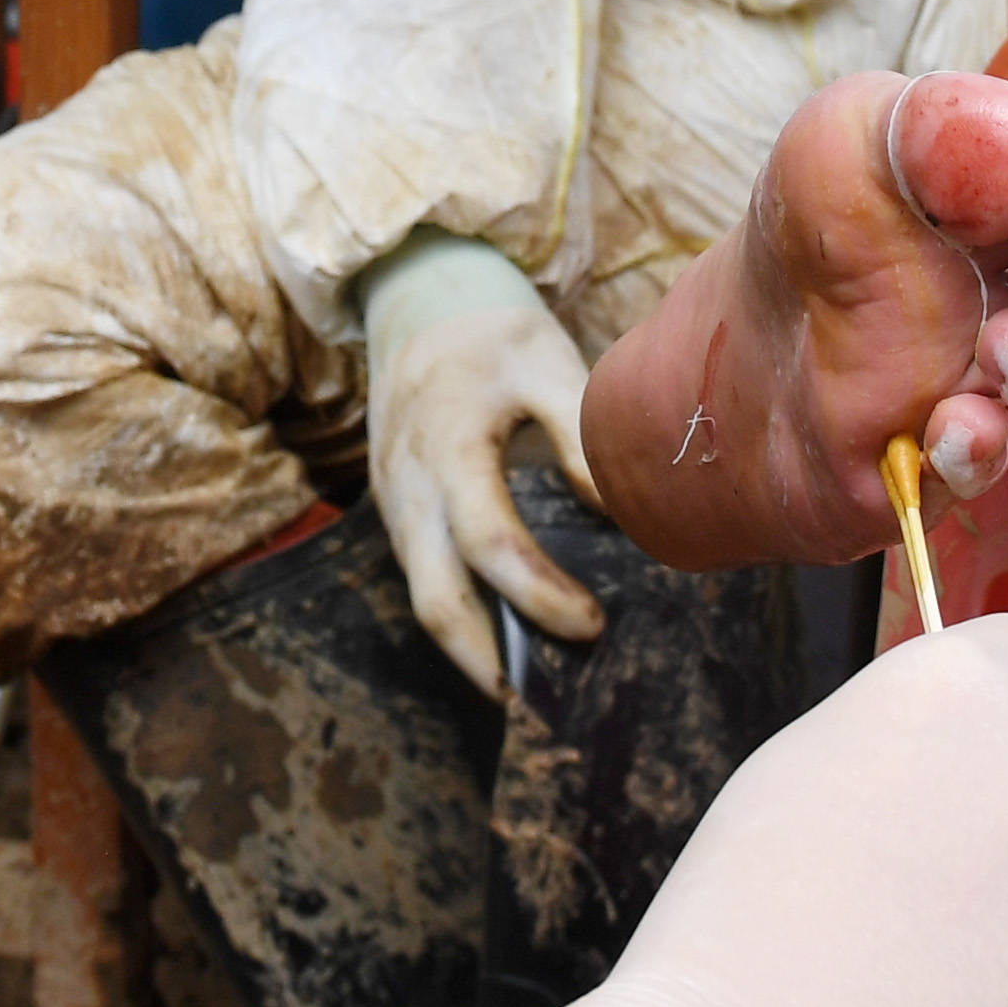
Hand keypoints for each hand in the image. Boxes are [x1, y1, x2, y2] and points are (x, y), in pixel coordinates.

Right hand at [363, 267, 604, 697]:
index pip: (487, 540)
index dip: (536, 593)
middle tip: (545, 705)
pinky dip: (463, 616)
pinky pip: (424, 578)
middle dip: (483, 660)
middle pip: (433, 598)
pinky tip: (508, 641)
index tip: (592, 625)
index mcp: (448, 445)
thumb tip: (612, 512)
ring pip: (423, 597)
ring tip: (534, 691)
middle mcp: (409, 487)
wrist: (414, 301)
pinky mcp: (399, 511)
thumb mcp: (546, 360)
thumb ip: (579, 434)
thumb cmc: (492, 334)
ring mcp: (395, 503)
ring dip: (472, 648)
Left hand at [578, 70, 1007, 569]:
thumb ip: (934, 125)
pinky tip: (950, 431)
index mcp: (1004, 216)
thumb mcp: (846, 137)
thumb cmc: (812, 225)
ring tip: (1002, 356)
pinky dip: (973, 448)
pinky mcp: (939, 452)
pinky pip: (975, 462)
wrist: (737, 351)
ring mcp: (977, 381)